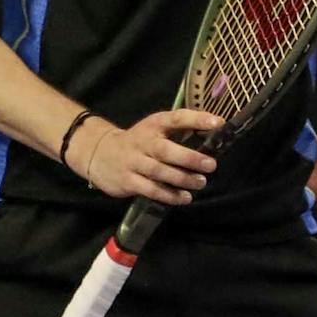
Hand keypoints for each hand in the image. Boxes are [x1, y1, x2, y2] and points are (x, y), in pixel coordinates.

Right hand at [77, 108, 221, 205]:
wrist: (99, 153)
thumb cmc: (138, 142)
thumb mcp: (155, 129)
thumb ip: (179, 130)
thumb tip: (214, 130)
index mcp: (153, 124)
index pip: (176, 118)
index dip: (196, 119)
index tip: (217, 123)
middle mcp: (143, 142)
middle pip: (166, 150)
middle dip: (189, 158)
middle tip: (210, 165)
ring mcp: (134, 162)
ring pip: (159, 172)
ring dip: (182, 179)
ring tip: (200, 182)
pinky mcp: (128, 181)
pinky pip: (151, 190)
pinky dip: (169, 195)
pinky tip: (185, 198)